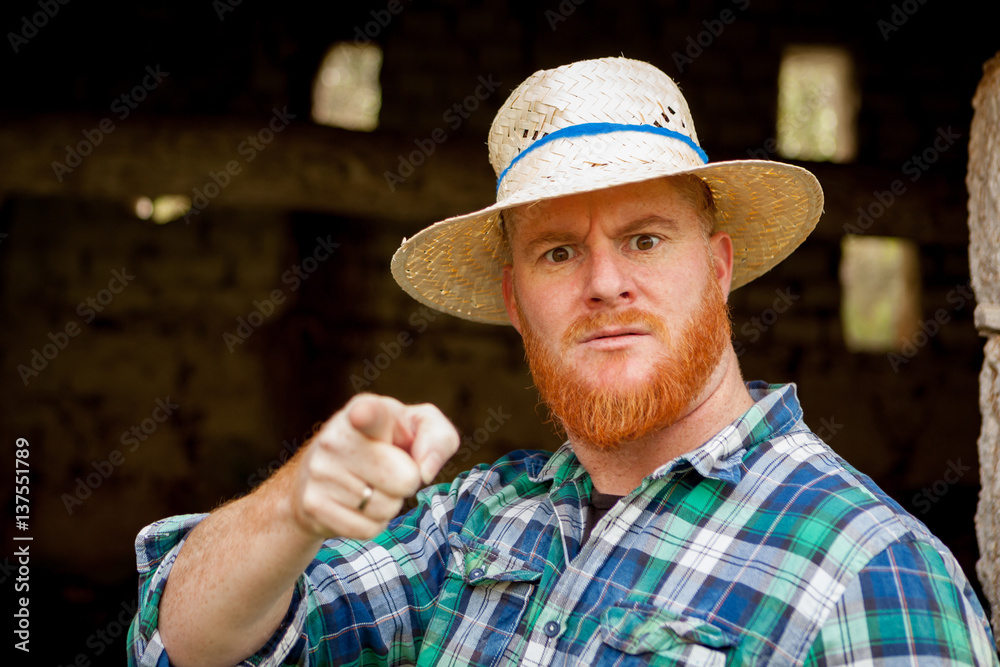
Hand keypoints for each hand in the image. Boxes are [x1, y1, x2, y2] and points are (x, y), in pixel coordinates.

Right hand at [288, 394, 458, 540]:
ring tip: (369, 484)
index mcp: (365, 410)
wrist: (321, 473)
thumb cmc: (384, 444)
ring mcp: (320, 472)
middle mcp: (336, 438)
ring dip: (388, 503)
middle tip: (389, 470)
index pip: (368, 413)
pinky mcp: (313, 505)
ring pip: (386, 508)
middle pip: (405, 479)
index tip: (361, 415)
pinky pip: (367, 529)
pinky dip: (372, 523)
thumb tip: (425, 471)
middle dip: (407, 481)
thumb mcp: (416, 428)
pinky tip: (357, 504)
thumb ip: (437, 437)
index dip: (367, 415)